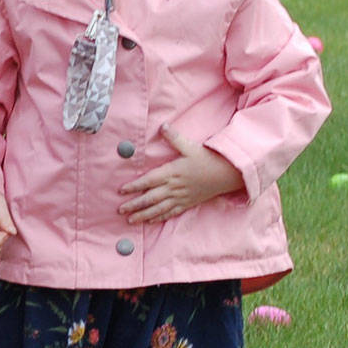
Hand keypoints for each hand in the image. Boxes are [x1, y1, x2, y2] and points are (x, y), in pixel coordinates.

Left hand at [119, 125, 243, 223]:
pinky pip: (170, 213)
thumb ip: (174, 137)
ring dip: (143, 215)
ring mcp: (180, 198)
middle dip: (134, 204)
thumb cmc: (208, 159)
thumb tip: (162, 125)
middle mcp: (174, 187)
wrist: (227, 174)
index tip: (121, 190)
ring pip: (158, 209)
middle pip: (150, 198)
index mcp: (172, 173)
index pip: (148, 181)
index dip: (134, 186)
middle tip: (120, 210)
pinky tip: (149, 222)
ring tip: (130, 220)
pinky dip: (159, 218)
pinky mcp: (187, 203)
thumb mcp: (190, 146)